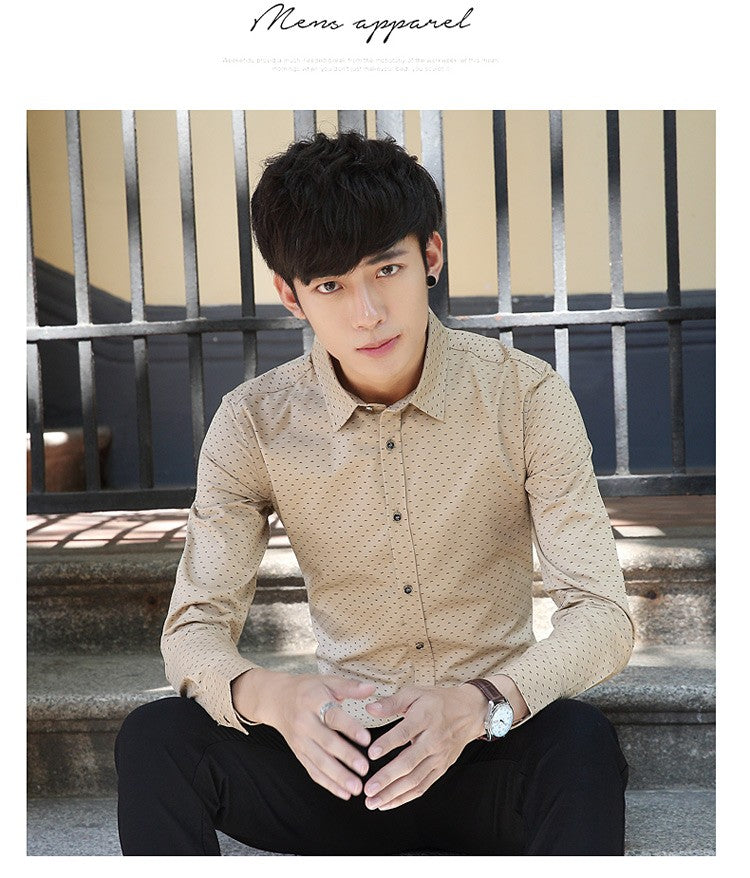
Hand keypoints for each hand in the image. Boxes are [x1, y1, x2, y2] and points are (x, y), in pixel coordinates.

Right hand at [232, 669, 375, 800]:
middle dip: (346, 757)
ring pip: (319, 761)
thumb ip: (349, 686)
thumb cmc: (307, 689)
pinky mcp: (298, 753)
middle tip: (365, 769)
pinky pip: (313, 771)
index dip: (350, 728)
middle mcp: (305, 723)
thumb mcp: (326, 681)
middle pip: (326, 742)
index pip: (333, 716)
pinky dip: (328, 784)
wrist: (275, 699)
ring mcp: (300, 741)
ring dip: (338, 776)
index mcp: (314, 702)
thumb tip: (371, 688)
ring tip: (357, 787)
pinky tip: (344, 793)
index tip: (367, 739)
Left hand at [362, 684, 486, 810]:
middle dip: (387, 778)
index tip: (371, 754)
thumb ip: (392, 702)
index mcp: (424, 718)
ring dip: (393, 793)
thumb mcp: (415, 693)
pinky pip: (423, 786)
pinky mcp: (441, 768)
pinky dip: (405, 797)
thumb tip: (370, 708)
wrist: (469, 712)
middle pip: (409, 762)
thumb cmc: (439, 702)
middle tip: (368, 788)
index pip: (404, 732)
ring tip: (373, 801)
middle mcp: (432, 740)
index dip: (388, 743)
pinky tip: (389, 802)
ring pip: (415, 780)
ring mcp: (438, 757)